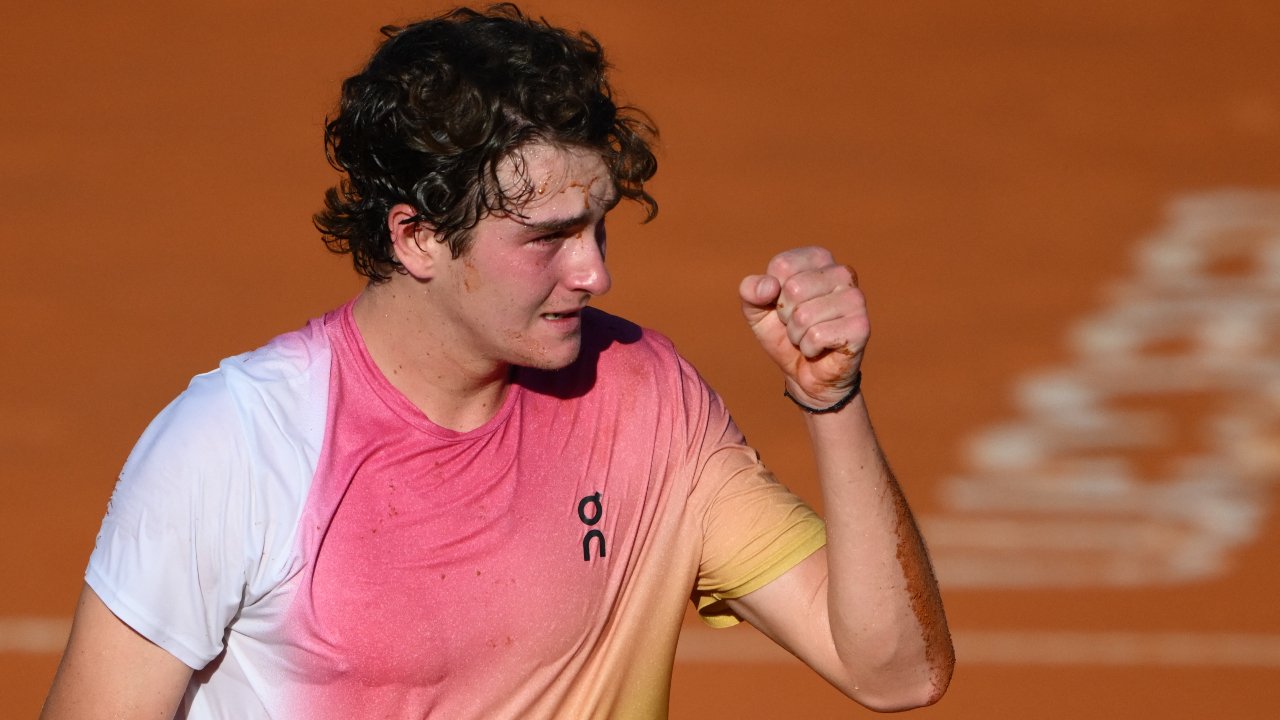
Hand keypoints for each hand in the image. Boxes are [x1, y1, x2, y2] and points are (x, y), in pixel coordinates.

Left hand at [739, 246, 868, 407]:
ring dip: (797, 335)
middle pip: (793, 289)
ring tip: (808, 337)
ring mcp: (855, 299)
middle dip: (786, 315)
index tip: (784, 304)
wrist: (803, 372)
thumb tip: (769, 287)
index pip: (782, 265)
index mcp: (819, 259)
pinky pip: (817, 336)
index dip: (772, 292)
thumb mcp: (756, 309)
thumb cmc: (782, 333)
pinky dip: (809, 348)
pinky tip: (820, 349)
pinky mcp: (860, 327)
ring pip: (804, 315)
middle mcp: (843, 273)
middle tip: (798, 324)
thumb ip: (750, 290)